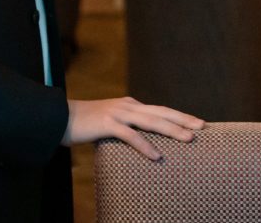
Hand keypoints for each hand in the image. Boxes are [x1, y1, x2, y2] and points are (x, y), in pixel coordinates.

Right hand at [62, 97, 204, 160]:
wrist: (58, 118)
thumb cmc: (84, 124)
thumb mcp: (109, 122)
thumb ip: (125, 125)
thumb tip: (141, 137)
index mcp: (130, 105)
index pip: (160, 110)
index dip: (179, 116)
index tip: (196, 122)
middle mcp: (128, 106)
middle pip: (161, 112)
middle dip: (183, 119)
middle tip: (202, 127)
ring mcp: (118, 113)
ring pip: (151, 121)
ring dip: (172, 130)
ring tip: (188, 139)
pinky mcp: (107, 124)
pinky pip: (130, 136)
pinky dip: (145, 145)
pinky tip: (156, 155)